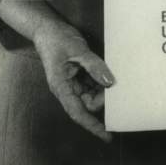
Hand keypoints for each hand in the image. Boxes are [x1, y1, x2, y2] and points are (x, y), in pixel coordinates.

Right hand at [32, 17, 115, 142]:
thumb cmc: (57, 39)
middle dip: (103, 99)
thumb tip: (110, 82)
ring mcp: (72, 83)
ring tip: (116, 80)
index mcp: (61, 87)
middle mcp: (67, 89)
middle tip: (117, 88)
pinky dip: (102, 81)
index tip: (107, 136)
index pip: (78, 113)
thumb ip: (94, 66)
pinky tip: (109, 74)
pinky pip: (92, 84)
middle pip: (88, 104)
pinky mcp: (78, 76)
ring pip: (92, 95)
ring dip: (104, 90)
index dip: (93, 126)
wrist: (48, 28)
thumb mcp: (77, 50)